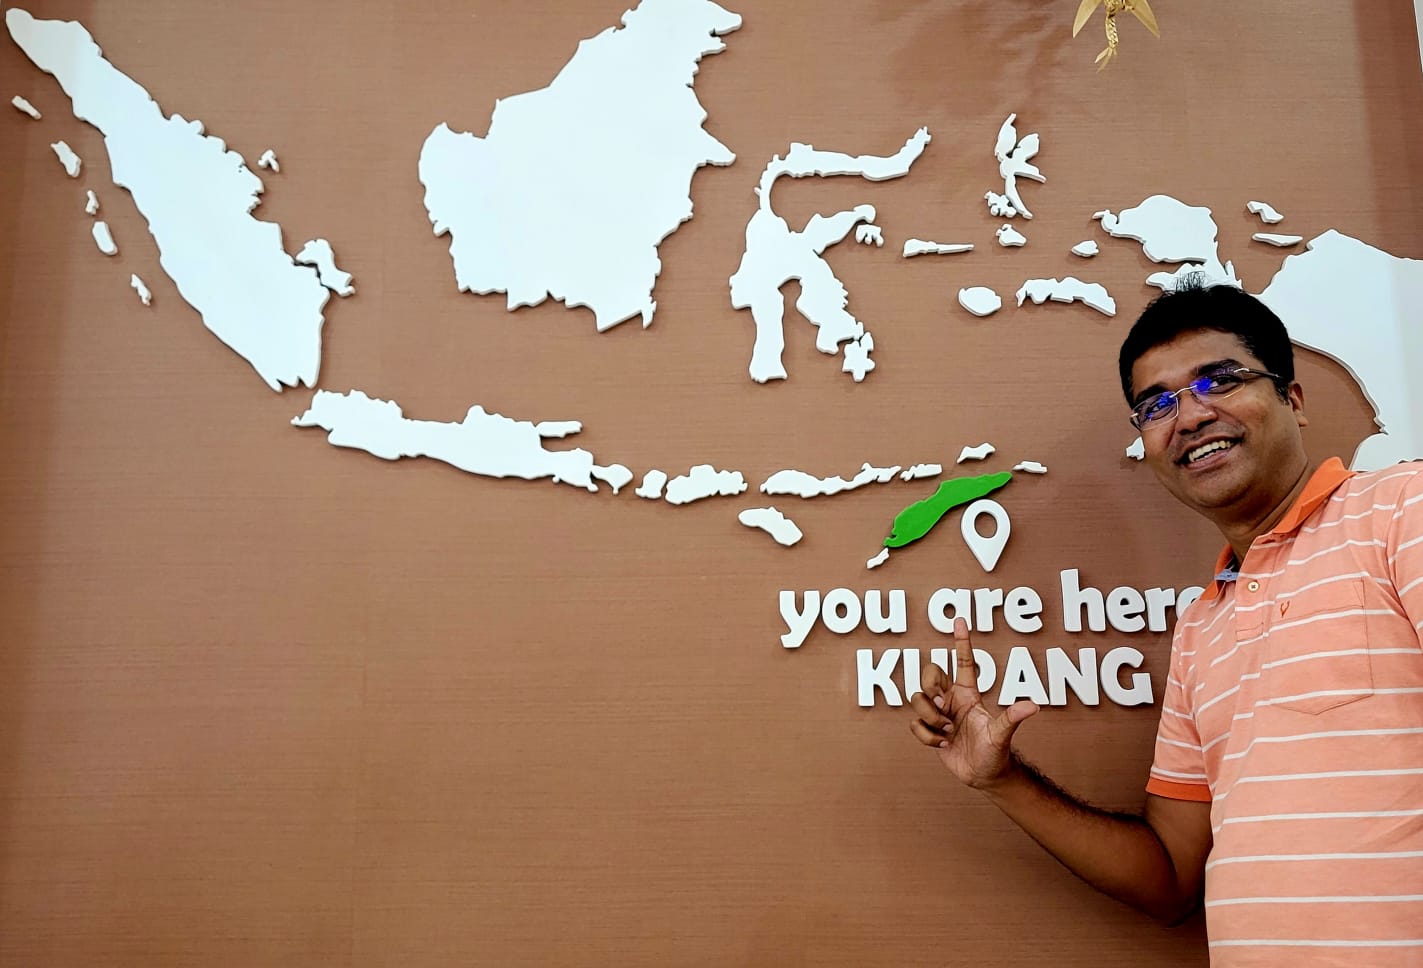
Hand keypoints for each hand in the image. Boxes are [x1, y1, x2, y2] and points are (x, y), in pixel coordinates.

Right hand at [909, 618, 1038, 788]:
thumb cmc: (996, 753)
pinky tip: (943, 743)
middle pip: (929, 674)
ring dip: (930, 717)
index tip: (959, 619)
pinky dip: (927, 736)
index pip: (963, 661)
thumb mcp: (1002, 735)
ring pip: (917, 699)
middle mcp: (951, 700)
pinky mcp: (928, 731)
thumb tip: (1033, 706)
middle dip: (930, 686)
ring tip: (948, 731)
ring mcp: (938, 714)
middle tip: (943, 706)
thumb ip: (1012, 718)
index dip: (961, 641)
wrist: (983, 776)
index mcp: (968, 694)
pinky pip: (914, 725)